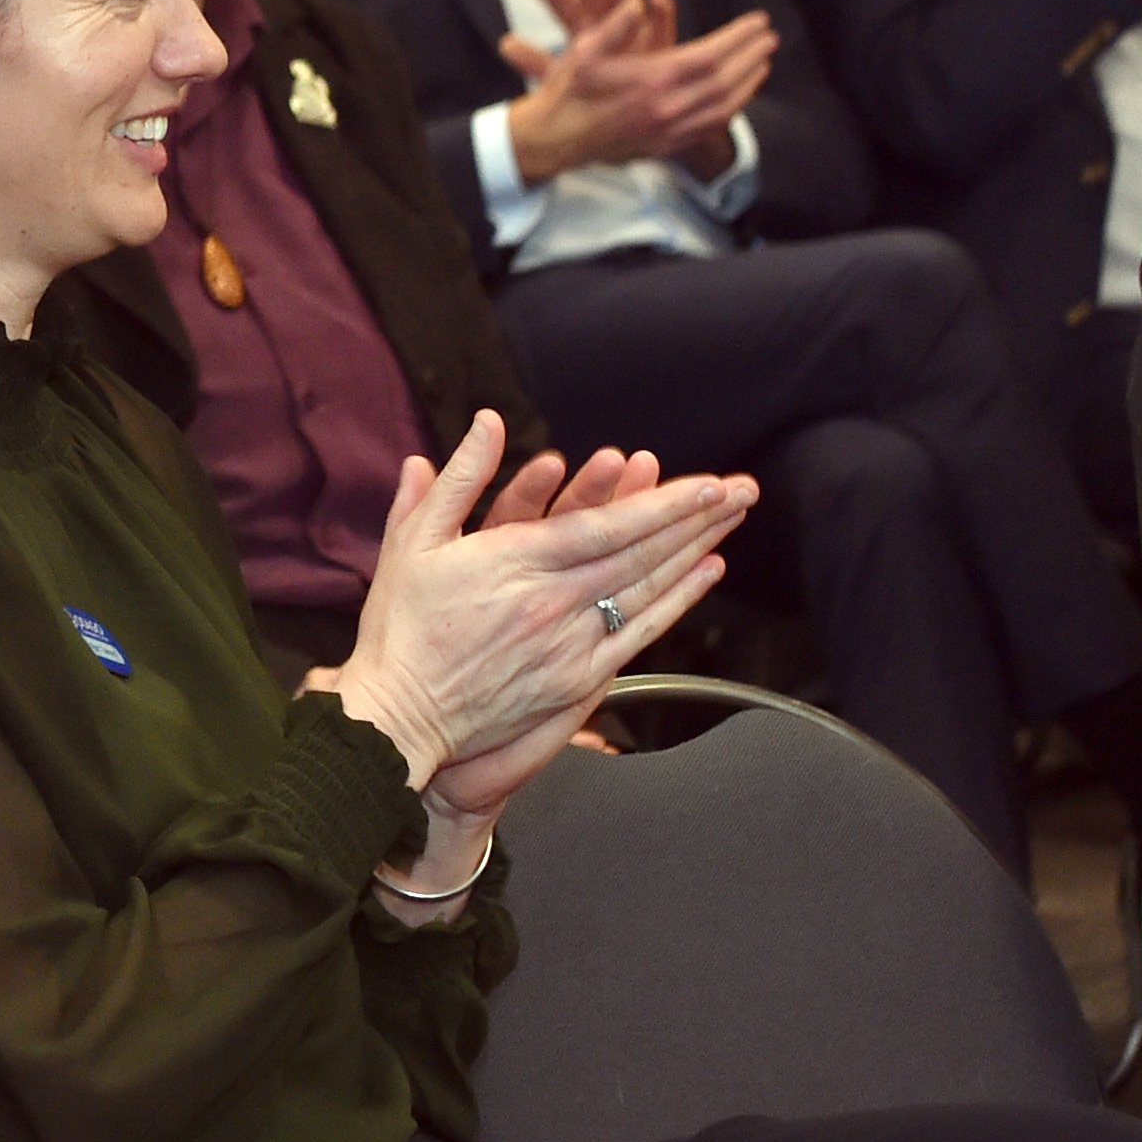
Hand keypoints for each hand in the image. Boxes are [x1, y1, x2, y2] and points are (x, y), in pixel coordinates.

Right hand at [330, 412, 758, 790]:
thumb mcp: (413, 541)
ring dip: (697, 550)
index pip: (606, 526)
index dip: (663, 503)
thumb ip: (458, 479)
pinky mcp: (575, 679)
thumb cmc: (401, 629)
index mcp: (514, 562)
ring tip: (733, 520)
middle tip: (743, 489)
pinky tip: (703, 574)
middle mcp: (553, 602)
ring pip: (648, 589)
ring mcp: (569, 644)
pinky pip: (638, 634)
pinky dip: (677, 602)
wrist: (399, 717)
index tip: (706, 481)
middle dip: (698, 517)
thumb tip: (488, 424)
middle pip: (642, 553)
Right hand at [500, 0, 775, 182]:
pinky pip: (709, 128)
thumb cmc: (568, 89)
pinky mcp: (666, 145)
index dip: (740, 37)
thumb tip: (641, 2)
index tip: (759, 22)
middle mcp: (667, 107)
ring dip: (748, 84)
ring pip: (723, 107)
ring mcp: (669, 130)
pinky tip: (738, 96)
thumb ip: (616, 25)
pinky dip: (731, 109)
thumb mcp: (584, 49)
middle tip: (770, 38)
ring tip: (763, 64)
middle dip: (751, 56)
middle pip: (725, 81)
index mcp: (652, 79)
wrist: (555, 139)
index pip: (711, 55)